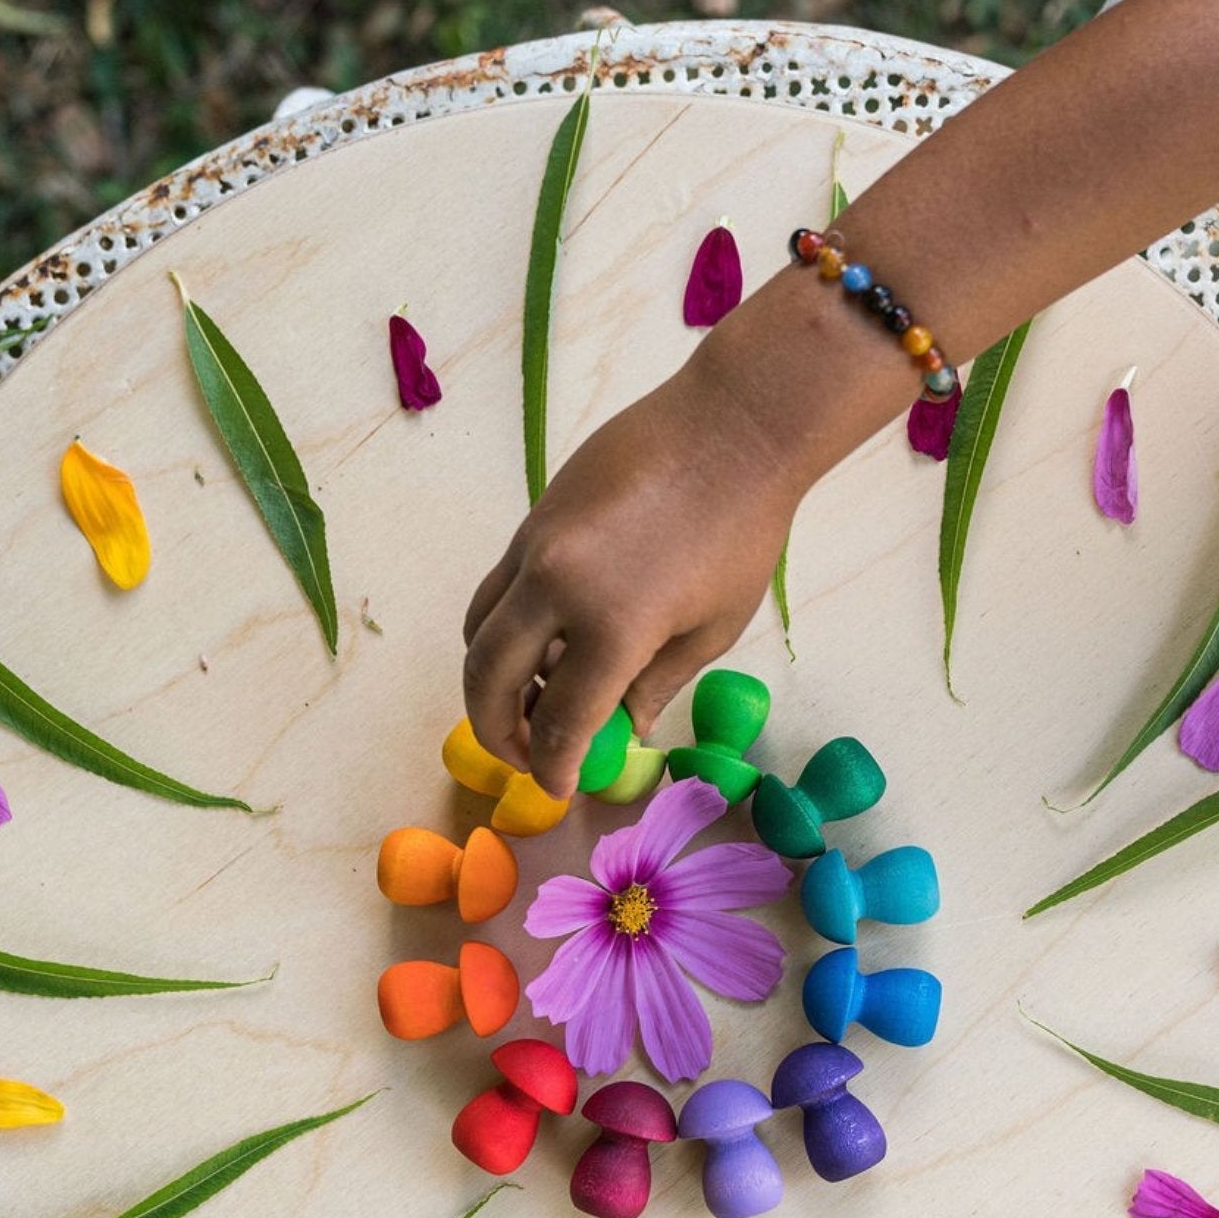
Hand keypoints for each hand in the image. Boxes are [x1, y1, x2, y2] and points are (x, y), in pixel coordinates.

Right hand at [462, 356, 798, 796]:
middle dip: (496, 731)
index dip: (552, 767)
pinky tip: (542, 645)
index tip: (558, 789)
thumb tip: (616, 729)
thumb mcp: (710, 630)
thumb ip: (653, 686)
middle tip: (523, 755)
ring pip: (477, 631)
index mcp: (612, 628)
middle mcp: (556, 588)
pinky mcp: (532, 519)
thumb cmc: (740, 533)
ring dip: (488, 679)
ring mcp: (535, 549)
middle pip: (487, 680)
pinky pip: (497, 590)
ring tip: (527, 703)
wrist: (732, 427)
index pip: (558, 722)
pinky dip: (504, 629)